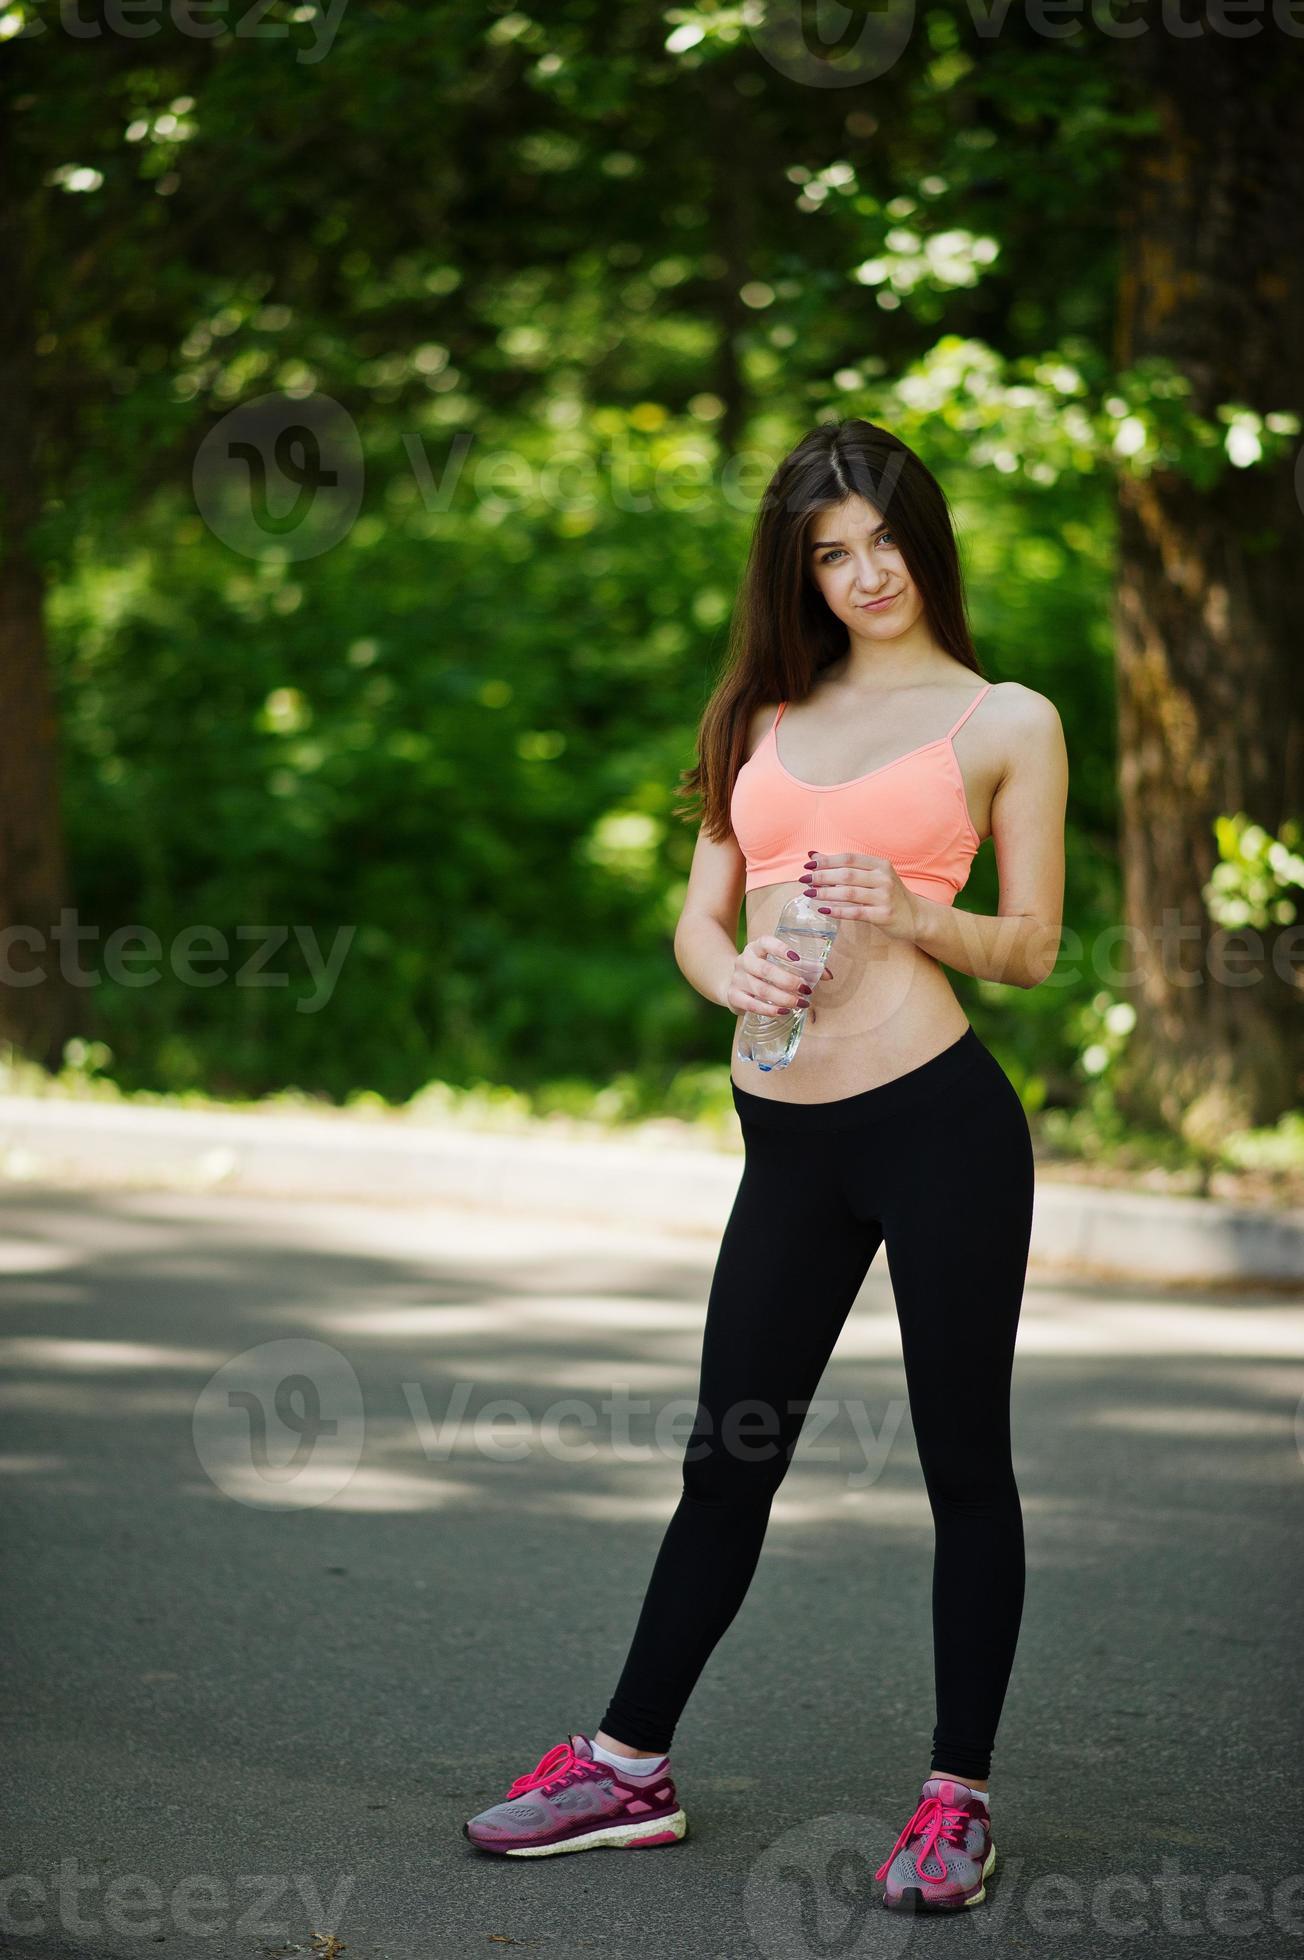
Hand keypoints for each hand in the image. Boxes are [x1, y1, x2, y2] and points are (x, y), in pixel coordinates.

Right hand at [725, 934, 835, 1019]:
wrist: (731, 982)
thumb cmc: (763, 972)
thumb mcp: (776, 964)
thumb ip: (803, 968)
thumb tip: (828, 976)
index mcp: (756, 947)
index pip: (766, 942)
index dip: (780, 949)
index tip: (797, 958)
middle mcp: (744, 960)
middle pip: (765, 970)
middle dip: (788, 981)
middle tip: (806, 990)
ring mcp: (737, 979)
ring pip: (761, 989)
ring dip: (783, 998)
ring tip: (801, 1003)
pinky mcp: (733, 996)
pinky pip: (752, 1005)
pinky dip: (769, 1009)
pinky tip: (784, 1011)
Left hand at [800, 850, 919, 941]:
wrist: (916, 917)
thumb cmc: (888, 895)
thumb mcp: (871, 876)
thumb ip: (843, 866)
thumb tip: (813, 854)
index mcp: (880, 865)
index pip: (849, 858)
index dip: (827, 860)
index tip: (808, 865)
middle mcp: (884, 878)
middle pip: (847, 874)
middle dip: (822, 876)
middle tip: (804, 880)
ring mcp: (885, 897)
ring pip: (849, 893)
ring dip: (826, 893)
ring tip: (809, 894)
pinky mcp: (884, 915)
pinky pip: (856, 912)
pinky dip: (838, 911)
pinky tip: (823, 910)